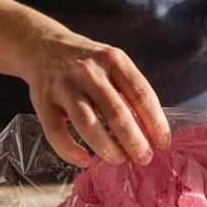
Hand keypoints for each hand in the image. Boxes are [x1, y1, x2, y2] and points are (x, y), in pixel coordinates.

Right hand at [21, 31, 170, 167]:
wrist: (43, 46)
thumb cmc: (87, 62)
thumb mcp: (112, 62)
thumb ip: (128, 89)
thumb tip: (150, 130)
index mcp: (113, 60)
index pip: (141, 94)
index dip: (155, 122)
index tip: (163, 142)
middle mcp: (88, 72)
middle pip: (116, 113)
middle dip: (134, 141)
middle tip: (144, 157)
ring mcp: (64, 87)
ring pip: (88, 124)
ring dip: (107, 148)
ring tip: (119, 159)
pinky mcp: (43, 102)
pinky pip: (56, 133)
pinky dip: (70, 151)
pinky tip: (85, 160)